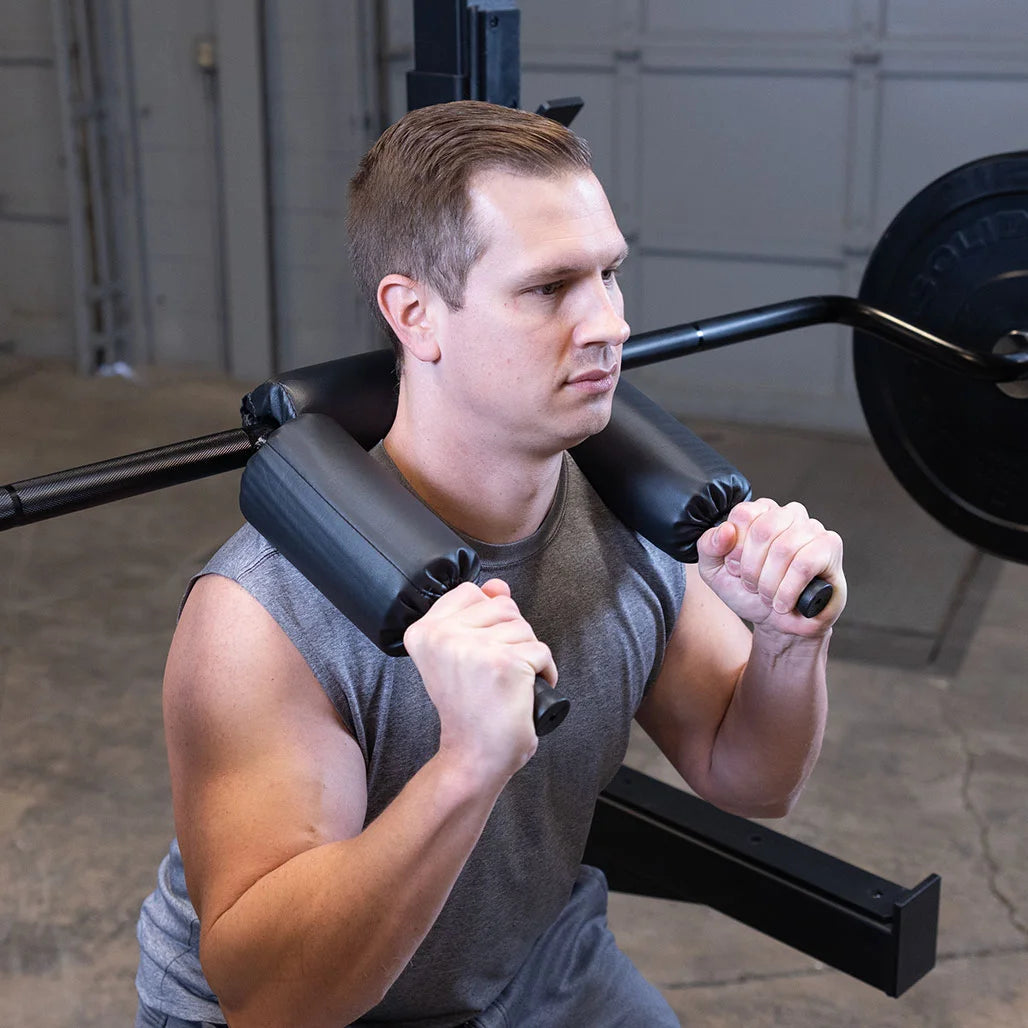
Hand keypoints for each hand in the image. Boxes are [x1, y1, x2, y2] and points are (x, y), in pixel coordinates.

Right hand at [403, 579, 556, 780]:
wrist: (472, 755)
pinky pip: (542, 651)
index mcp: (424, 632)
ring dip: (527, 654)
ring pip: (524, 627)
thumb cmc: (468, 708)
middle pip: (503, 606)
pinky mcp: (505, 662)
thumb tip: (497, 586)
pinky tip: (524, 692)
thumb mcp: (460, 654)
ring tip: (507, 682)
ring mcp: (475, 648)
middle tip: (494, 672)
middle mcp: (443, 636)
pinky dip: (544, 672)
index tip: (478, 652)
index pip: (470, 592)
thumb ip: (476, 613)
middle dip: (511, 636)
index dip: (486, 619)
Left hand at [696, 499, 845, 637]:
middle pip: (764, 529)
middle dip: (752, 568)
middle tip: (752, 586)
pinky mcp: (830, 546)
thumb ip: (708, 547)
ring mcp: (812, 527)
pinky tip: (783, 602)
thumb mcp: (715, 571)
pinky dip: (788, 589)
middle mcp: (788, 514)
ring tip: (768, 596)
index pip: (744, 513)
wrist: (778, 623)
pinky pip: (805, 563)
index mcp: (760, 513)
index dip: (736, 548)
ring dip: (770, 583)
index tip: (735, 569)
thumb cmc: (749, 592)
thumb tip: (726, 530)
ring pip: (784, 548)